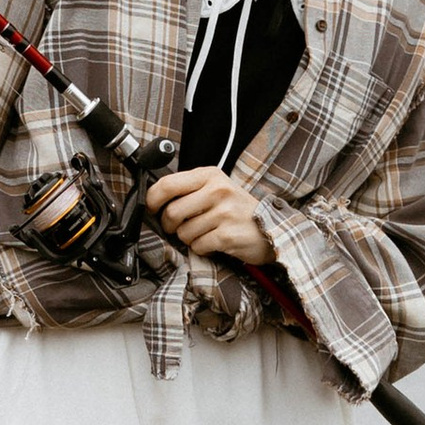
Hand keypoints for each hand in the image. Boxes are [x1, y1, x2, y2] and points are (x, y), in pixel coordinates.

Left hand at [144, 166, 272, 264]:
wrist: (271, 228)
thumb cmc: (237, 209)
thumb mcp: (215, 188)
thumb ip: (189, 189)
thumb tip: (155, 200)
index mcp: (210, 175)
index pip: (167, 184)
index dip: (152, 199)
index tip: (152, 208)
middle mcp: (217, 190)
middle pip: (172, 212)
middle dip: (170, 225)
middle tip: (179, 227)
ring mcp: (224, 213)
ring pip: (183, 233)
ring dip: (189, 238)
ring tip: (205, 233)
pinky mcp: (227, 235)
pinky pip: (198, 246)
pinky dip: (202, 248)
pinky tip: (214, 242)